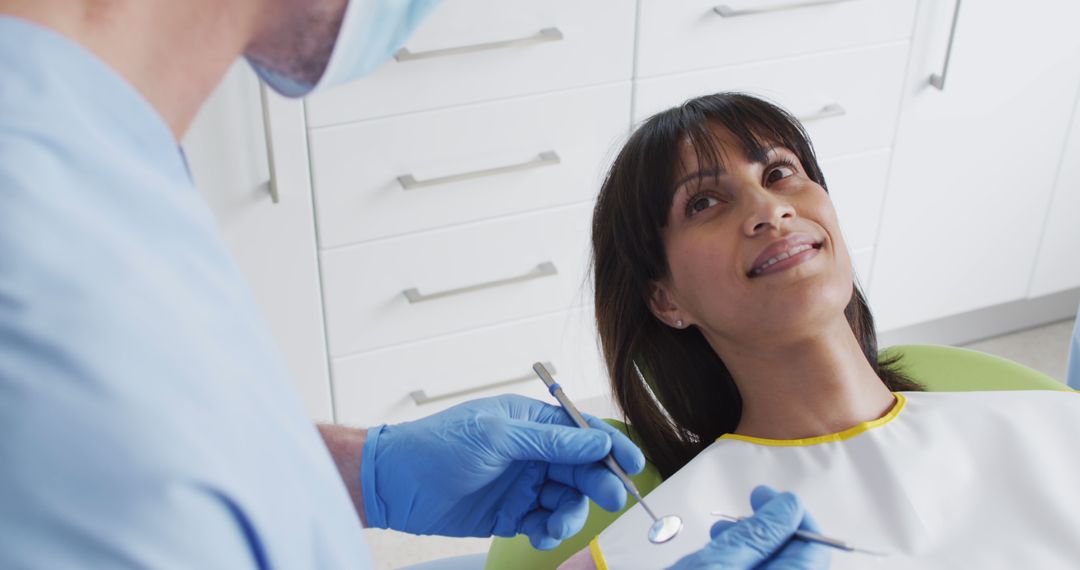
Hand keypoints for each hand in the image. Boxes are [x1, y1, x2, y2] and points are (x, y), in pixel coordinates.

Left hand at [360, 395, 644, 548]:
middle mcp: (533, 452)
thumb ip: (551, 441)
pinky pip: (546, 522)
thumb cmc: (439, 445)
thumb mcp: (498, 435)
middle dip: (600, 483)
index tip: (635, 464)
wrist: (395, 484)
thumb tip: (599, 439)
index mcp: (532, 422)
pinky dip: (550, 530)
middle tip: (612, 498)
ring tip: (557, 524)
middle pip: (584, 467)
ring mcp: (523, 484)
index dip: (612, 445)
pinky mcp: (511, 514)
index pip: (584, 430)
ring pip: (568, 499)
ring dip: (571, 513)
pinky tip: (541, 533)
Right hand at [669, 486, 830, 569]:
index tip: (773, 498)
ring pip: (779, 566)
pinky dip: (747, 561)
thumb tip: (788, 507)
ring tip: (724, 529)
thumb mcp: (717, 562)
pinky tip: (722, 552)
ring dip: (756, 542)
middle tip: (751, 504)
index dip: (796, 517)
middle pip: (799, 558)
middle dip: (774, 527)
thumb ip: (758, 535)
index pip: (815, 549)